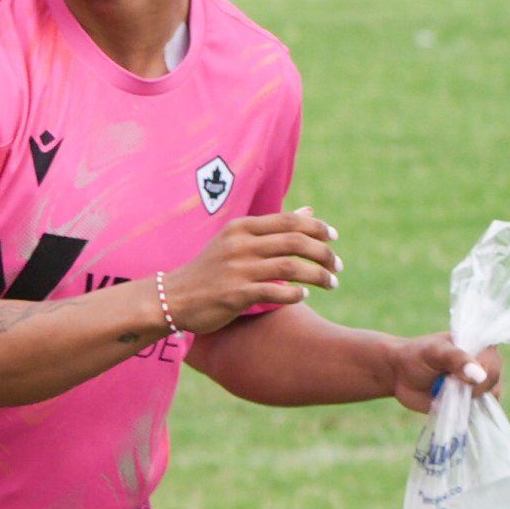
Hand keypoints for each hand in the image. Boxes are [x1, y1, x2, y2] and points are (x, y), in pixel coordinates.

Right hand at [169, 210, 341, 325]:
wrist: (171, 297)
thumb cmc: (210, 269)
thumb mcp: (237, 240)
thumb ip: (274, 227)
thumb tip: (309, 211)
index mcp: (240, 228)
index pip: (290, 221)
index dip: (318, 228)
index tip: (334, 238)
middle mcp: (239, 245)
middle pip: (296, 242)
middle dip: (324, 254)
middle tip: (337, 266)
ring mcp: (236, 270)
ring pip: (292, 267)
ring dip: (319, 276)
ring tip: (331, 283)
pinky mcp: (234, 294)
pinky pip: (276, 292)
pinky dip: (296, 293)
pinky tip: (303, 296)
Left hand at [390, 334, 498, 414]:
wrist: (400, 375)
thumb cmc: (418, 357)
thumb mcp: (434, 352)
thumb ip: (456, 359)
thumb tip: (479, 376)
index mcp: (482, 347)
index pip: (494, 363)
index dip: (478, 373)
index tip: (454, 376)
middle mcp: (487, 367)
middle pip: (492, 383)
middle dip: (468, 388)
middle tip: (444, 382)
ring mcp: (481, 386)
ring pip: (488, 400)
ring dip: (465, 401)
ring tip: (443, 391)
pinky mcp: (473, 403)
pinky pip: (479, 412)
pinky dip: (465, 413)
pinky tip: (448, 404)